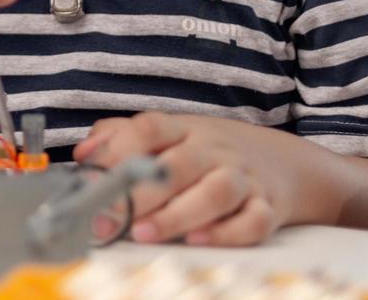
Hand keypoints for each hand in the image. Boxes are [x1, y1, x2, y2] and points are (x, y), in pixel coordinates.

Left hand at [74, 112, 302, 245]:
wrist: (284, 163)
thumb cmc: (208, 152)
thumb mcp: (168, 134)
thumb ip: (120, 137)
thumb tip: (82, 155)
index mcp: (185, 129)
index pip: (150, 128)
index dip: (118, 151)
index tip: (91, 180)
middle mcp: (214, 150)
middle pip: (178, 165)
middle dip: (139, 194)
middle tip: (107, 220)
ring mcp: (243, 178)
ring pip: (216, 192)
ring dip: (177, 214)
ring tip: (143, 233)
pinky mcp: (267, 208)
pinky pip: (253, 221)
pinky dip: (227, 233)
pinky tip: (197, 240)